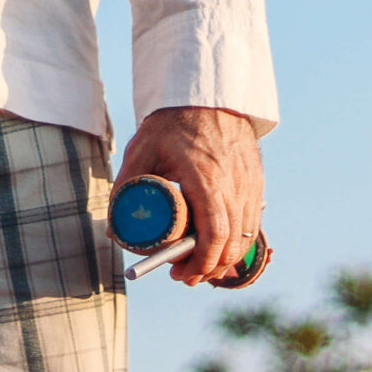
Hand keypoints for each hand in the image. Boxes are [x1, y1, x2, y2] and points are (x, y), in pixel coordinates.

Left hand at [115, 106, 263, 286]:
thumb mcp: (142, 150)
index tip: (180, 274)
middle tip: (184, 276)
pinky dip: (237, 240)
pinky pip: (252, 222)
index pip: (214, 236)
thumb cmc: (172, 123)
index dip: (200, 264)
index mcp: (206, 179)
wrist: (207, 95)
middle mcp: (234, 184)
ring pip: (245, 236)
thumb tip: (114, 228)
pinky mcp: (256, 181)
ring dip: (225, 258)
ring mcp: (250, 184)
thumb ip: (126, 186)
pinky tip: (219, 245)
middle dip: (209, 269)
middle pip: (232, 244)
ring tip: (199, 264)